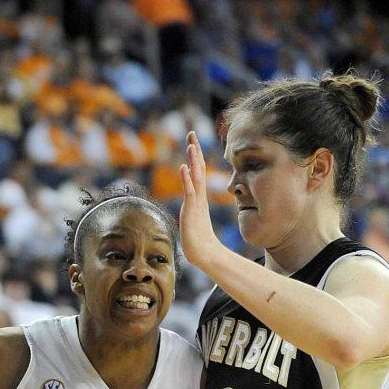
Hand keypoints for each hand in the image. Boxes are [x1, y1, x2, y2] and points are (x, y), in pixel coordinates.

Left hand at [179, 131, 224, 271]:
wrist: (205, 255)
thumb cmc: (198, 242)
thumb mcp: (192, 221)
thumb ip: (192, 212)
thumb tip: (191, 211)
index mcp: (198, 199)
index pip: (197, 173)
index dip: (195, 157)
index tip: (192, 142)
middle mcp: (198, 198)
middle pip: (198, 169)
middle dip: (194, 151)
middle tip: (192, 133)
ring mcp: (196, 204)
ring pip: (196, 177)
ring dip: (193, 160)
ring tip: (191, 144)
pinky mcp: (192, 212)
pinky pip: (189, 192)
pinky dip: (186, 179)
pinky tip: (184, 168)